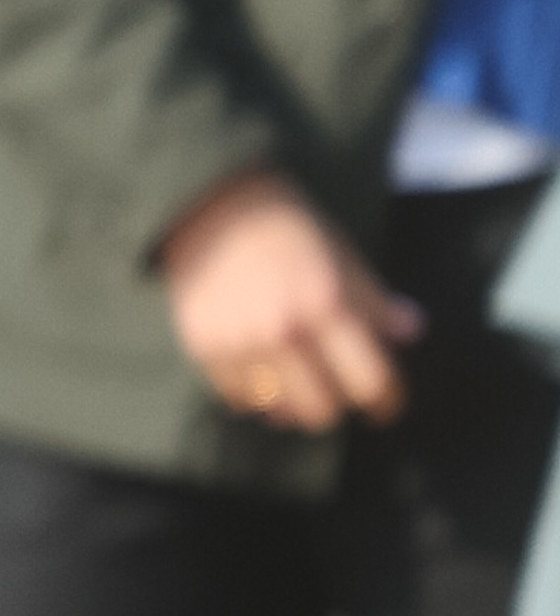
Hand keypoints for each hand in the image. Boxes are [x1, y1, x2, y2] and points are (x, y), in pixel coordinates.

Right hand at [157, 171, 420, 428]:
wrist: (209, 204)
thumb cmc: (286, 225)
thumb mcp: (342, 253)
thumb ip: (373, 299)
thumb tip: (410, 331)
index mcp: (326, 304)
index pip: (370, 381)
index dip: (386, 401)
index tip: (386, 405)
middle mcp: (284, 330)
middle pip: (323, 410)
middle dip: (337, 405)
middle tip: (336, 391)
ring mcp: (241, 342)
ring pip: (279, 412)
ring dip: (294, 405)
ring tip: (297, 389)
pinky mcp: (205, 347)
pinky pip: (240, 399)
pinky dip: (256, 396)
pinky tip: (262, 376)